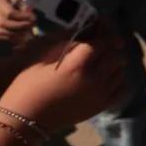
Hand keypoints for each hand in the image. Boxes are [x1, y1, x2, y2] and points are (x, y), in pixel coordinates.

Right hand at [0, 0, 34, 46]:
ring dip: (18, 34)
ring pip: (3, 33)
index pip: (10, 13)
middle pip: (6, 24)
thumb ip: (21, 4)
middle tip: (33, 24)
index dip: (23, 16)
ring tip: (29, 33)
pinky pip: (2, 37)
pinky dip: (12, 39)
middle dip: (22, 26)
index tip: (34, 17)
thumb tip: (30, 14)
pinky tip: (23, 38)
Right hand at [0, 38, 125, 128]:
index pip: (101, 42)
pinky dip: (118, 80)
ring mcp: (100, 94)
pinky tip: (108, 77)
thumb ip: (67, 46)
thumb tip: (84, 34)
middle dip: (109, 45)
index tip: (100, 25)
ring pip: (120, 70)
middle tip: (101, 42)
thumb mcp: (43, 60)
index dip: (102, 31)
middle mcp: (93, 78)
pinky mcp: (101, 107)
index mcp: (76, 65)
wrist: (25, 120)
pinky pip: (121, 89)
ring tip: (103, 59)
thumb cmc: (27, 87)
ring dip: (114, 62)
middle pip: (115, 54)